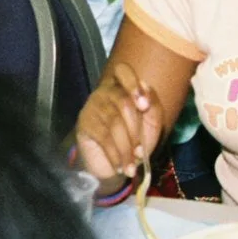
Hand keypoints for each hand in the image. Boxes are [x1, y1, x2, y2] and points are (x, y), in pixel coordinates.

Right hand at [74, 60, 162, 181]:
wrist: (111, 167)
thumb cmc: (133, 142)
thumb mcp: (150, 126)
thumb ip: (153, 108)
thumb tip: (146, 90)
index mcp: (122, 87)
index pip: (122, 70)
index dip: (133, 84)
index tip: (144, 106)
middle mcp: (104, 92)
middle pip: (123, 101)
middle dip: (136, 131)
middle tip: (140, 151)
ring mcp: (92, 106)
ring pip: (114, 122)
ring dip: (127, 148)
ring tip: (132, 164)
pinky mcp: (84, 123)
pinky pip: (104, 137)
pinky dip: (116, 155)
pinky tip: (120, 166)